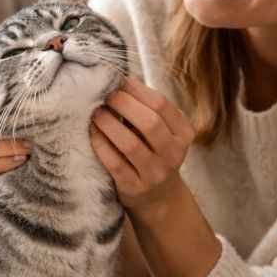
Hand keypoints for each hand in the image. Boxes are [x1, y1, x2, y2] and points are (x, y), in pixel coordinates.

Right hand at [0, 89, 30, 175]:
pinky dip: (2, 164)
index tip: (5, 105)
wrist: (21, 135)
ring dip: (6, 149)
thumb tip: (19, 92)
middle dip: (4, 132)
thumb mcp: (12, 100)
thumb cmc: (16, 112)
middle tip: (28, 131)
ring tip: (27, 147)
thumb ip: (7, 96)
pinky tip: (20, 159)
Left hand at [89, 77, 194, 217]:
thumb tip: (118, 78)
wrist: (159, 198)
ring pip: (131, 145)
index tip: (118, 81)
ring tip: (96, 112)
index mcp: (183, 133)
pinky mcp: (134, 187)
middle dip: (123, 104)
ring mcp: (155, 173)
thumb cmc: (153, 153)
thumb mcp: (161, 131)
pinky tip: (93, 133)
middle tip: (105, 96)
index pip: (162, 104)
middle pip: (150, 122)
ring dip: (109, 124)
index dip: (137, 89)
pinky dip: (101, 145)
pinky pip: (115, 164)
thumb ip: (146, 108)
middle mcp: (173, 154)